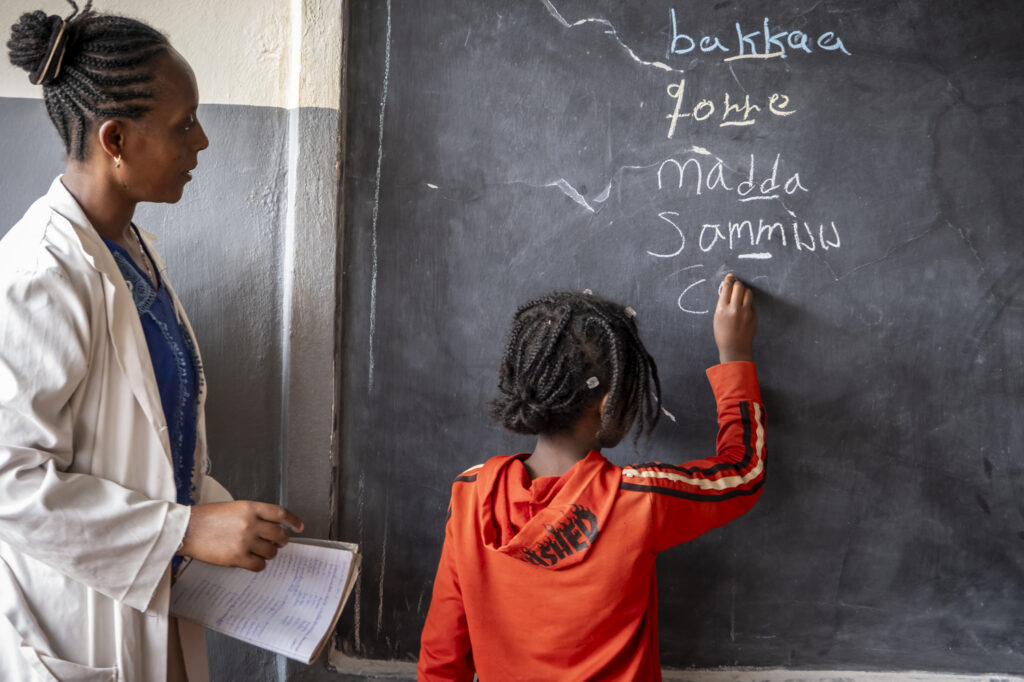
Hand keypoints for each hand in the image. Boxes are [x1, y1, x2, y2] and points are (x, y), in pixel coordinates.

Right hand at [178, 501, 303, 571]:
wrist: (186, 529)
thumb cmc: (207, 518)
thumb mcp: (234, 508)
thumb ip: (252, 515)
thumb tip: (270, 526)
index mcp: (250, 508)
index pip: (280, 513)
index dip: (293, 521)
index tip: (299, 527)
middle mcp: (250, 523)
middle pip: (279, 534)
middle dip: (282, 540)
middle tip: (280, 542)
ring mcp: (245, 541)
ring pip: (271, 551)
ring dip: (270, 553)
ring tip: (263, 551)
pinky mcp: (237, 557)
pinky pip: (259, 565)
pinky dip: (259, 564)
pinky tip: (254, 561)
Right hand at [713, 274, 756, 362]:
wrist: (735, 348)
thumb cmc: (723, 334)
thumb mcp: (717, 318)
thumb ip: (723, 304)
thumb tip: (728, 289)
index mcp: (722, 309)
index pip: (726, 288)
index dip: (728, 280)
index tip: (730, 277)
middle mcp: (734, 309)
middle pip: (739, 287)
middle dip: (737, 285)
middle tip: (736, 286)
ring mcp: (746, 312)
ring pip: (748, 292)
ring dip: (744, 291)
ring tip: (741, 296)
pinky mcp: (754, 316)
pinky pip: (752, 302)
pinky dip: (748, 301)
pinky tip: (745, 306)